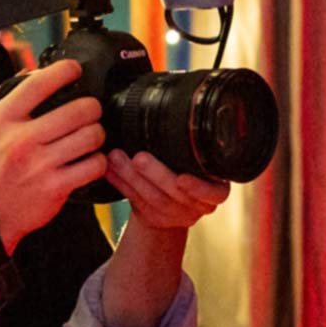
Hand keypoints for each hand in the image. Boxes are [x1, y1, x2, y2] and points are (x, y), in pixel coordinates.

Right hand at [0, 59, 107, 250]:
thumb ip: (3, 98)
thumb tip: (31, 72)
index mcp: (1, 119)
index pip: (40, 82)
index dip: (66, 70)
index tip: (74, 70)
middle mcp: (21, 140)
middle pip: (79, 109)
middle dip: (91, 107)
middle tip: (89, 112)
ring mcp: (39, 165)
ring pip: (92, 136)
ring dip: (97, 134)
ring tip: (90, 138)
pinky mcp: (55, 188)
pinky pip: (94, 165)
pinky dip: (97, 162)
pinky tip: (88, 161)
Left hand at [104, 149, 229, 230]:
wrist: (174, 202)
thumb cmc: (188, 170)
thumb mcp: (198, 161)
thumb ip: (193, 147)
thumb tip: (180, 107)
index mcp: (216, 189)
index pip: (214, 193)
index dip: (197, 188)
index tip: (182, 179)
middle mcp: (199, 206)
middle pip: (176, 194)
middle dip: (155, 174)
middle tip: (139, 158)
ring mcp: (176, 215)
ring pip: (153, 199)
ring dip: (132, 177)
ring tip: (116, 158)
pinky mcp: (154, 219)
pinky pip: (135, 202)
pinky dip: (120, 184)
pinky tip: (109, 171)